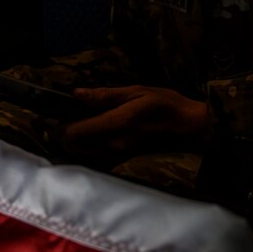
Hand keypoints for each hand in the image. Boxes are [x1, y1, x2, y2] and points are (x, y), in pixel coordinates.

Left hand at [61, 85, 207, 154]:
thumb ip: (104, 96)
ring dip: (77, 138)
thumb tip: (76, 94)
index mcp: (116, 125)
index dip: (62, 123)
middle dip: (67, 131)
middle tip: (71, 113)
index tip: (63, 110)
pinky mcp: (121, 159)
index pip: (74, 133)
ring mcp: (117, 155)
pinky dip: (89, 143)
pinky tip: (97, 129)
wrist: (189, 128)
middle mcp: (113, 145)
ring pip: (82, 151)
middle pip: (73, 145)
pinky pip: (95, 154)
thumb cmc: (165, 104)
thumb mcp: (136, 92)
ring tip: (85, 119)